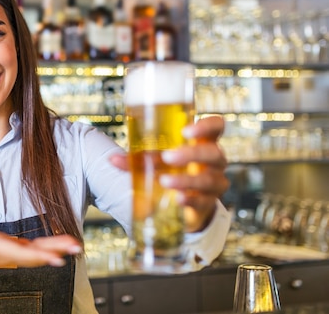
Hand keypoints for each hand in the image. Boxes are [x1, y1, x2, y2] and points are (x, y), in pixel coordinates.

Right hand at [0, 211, 81, 278]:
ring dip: (57, 248)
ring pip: (38, 252)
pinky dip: (51, 246)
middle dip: (55, 252)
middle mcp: (7, 253)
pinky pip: (36, 249)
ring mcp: (13, 252)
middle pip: (34, 255)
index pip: (19, 253)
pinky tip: (64, 243)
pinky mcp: (16, 248)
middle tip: (75, 248)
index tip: (55, 257)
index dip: (37, 255)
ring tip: (75, 245)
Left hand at [109, 115, 228, 232]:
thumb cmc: (172, 169)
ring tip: (165, 181)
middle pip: (213, 153)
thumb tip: (112, 160)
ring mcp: (214, 182)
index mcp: (204, 141)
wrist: (183, 200)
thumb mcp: (157, 160)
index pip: (216, 126)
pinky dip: (189, 199)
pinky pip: (203, 200)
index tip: (186, 130)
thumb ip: (138, 158)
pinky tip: (178, 198)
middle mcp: (214, 160)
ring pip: (208, 179)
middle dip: (191, 153)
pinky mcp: (208, 202)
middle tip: (168, 157)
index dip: (206, 126)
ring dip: (185, 179)